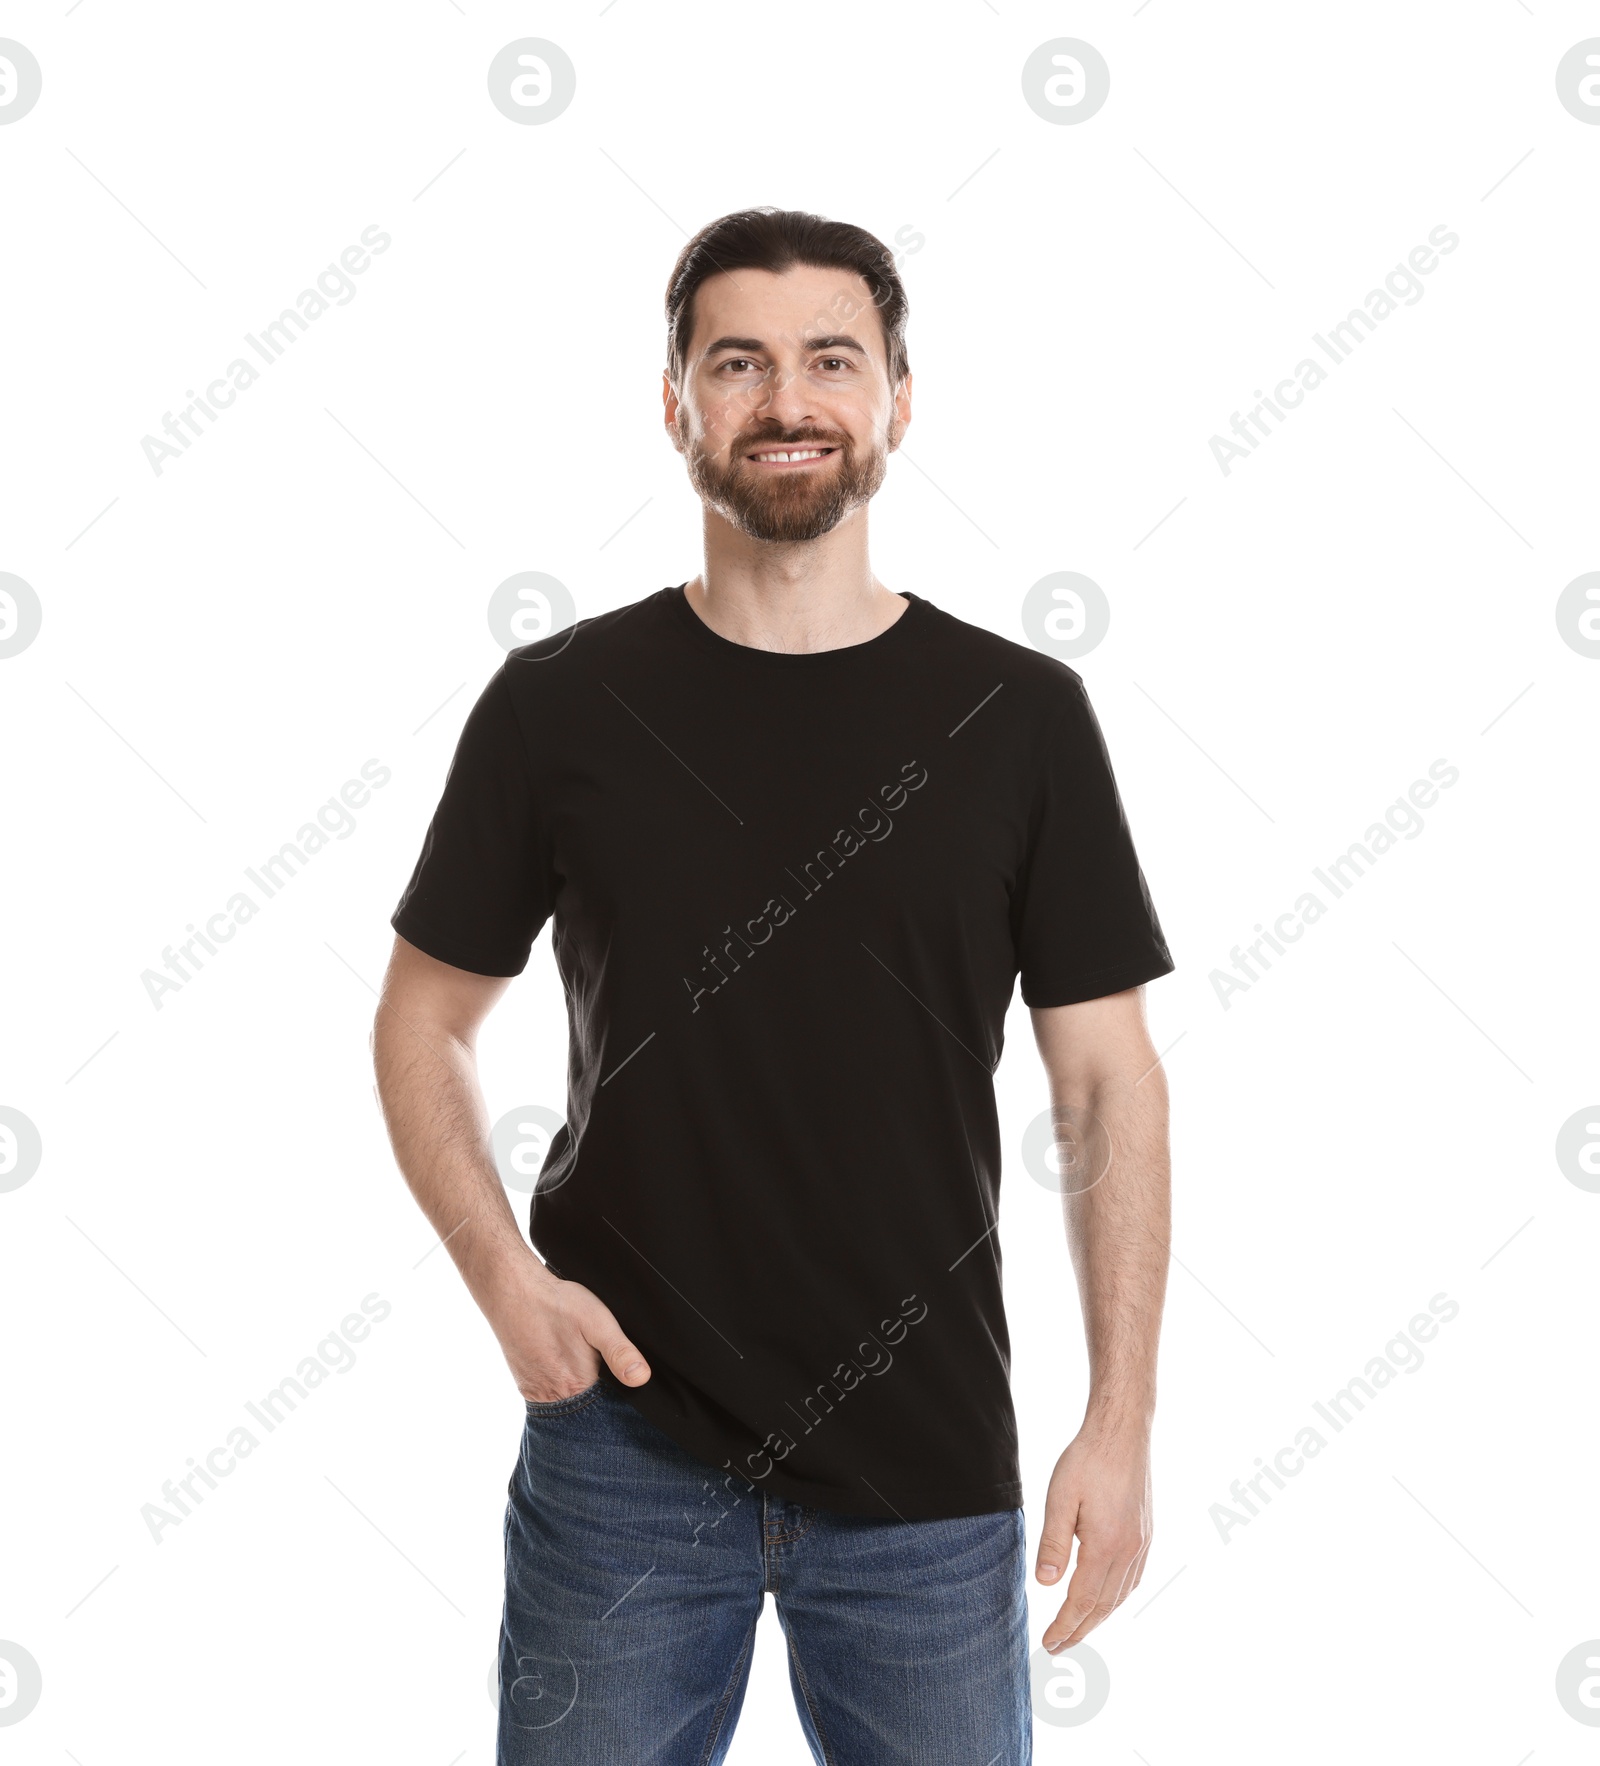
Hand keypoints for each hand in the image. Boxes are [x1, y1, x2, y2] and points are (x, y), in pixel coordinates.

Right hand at [485, 1259, 650, 1402]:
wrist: (512, 1291)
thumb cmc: (555, 1304)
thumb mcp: (597, 1322)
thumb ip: (619, 1352)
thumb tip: (641, 1378)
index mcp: (575, 1388)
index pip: (605, 1412)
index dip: (618, 1402)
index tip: (623, 1389)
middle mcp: (551, 1398)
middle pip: (585, 1412)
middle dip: (598, 1399)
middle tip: (598, 1367)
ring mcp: (534, 1392)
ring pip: (566, 1404)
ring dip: (578, 1393)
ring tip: (580, 1365)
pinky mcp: (524, 1383)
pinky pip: (548, 1394)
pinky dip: (560, 1386)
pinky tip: (564, 1365)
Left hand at [1034, 1422, 1151, 1650]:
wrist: (1122, 1432)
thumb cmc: (1088, 1459)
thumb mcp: (1060, 1497)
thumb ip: (1053, 1543)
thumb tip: (1044, 1583)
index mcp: (1106, 1546)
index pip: (1082, 1601)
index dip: (1064, 1626)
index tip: (1048, 1644)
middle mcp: (1129, 1551)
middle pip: (1103, 1606)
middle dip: (1080, 1630)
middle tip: (1058, 1648)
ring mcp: (1141, 1543)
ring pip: (1120, 1596)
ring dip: (1098, 1617)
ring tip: (1078, 1629)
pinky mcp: (1145, 1533)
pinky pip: (1132, 1579)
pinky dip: (1115, 1598)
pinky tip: (1104, 1598)